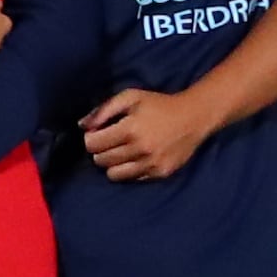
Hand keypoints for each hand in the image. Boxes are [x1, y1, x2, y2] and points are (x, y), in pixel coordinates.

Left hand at [80, 83, 212, 183]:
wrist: (193, 117)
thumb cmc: (158, 105)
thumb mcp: (130, 97)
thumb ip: (103, 110)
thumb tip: (82, 125)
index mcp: (129, 129)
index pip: (92, 144)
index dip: (91, 138)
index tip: (98, 133)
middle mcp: (140, 149)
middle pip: (101, 160)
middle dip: (99, 151)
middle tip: (109, 142)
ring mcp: (151, 164)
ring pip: (114, 174)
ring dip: (112, 164)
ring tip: (120, 152)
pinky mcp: (160, 173)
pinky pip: (133, 179)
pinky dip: (129, 170)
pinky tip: (135, 158)